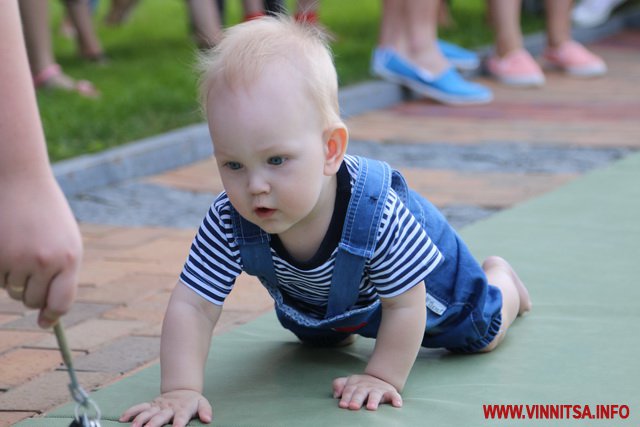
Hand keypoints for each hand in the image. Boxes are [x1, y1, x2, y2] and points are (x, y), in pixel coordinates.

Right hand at [0, 175, 81, 327]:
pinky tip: (7, 244)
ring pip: (12, 291)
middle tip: (32, 264)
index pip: (61, 303)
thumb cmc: (47, 215)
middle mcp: (45, 262)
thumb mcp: (66, 241)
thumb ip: (62, 275)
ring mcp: (18, 259)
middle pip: (33, 300)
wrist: (20, 180)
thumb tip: (47, 316)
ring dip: (15, 278)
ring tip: (21, 247)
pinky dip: (0, 269)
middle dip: (31, 291)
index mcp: (69, 259)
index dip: (52, 316)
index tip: (44, 322)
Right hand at [119, 389, 212, 426]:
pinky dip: (131, 412)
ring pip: (147, 412)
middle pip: (160, 416)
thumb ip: (205, 411)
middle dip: (154, 423)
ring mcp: (158, 406)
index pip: (181, 417)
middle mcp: (169, 408)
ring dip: (140, 419)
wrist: (182, 390)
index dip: (179, 422)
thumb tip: (207, 419)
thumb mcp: (202, 403)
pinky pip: (139, 407)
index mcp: (183, 409)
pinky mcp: (151, 405)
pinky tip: (122, 419)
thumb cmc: (193, 402)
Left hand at [332, 374, 402, 410]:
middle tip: (353, 406)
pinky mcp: (390, 392)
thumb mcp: (349, 382)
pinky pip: (394, 395)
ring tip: (371, 408)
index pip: (349, 390)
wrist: (380, 378)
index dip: (346, 397)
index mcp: (355, 383)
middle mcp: (366, 386)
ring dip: (373, 400)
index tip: (343, 405)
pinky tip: (397, 405)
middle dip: (356, 399)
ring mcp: (378, 389)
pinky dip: (396, 399)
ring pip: (376, 394)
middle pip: (360, 392)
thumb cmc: (360, 385)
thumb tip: (336, 393)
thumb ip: (339, 384)